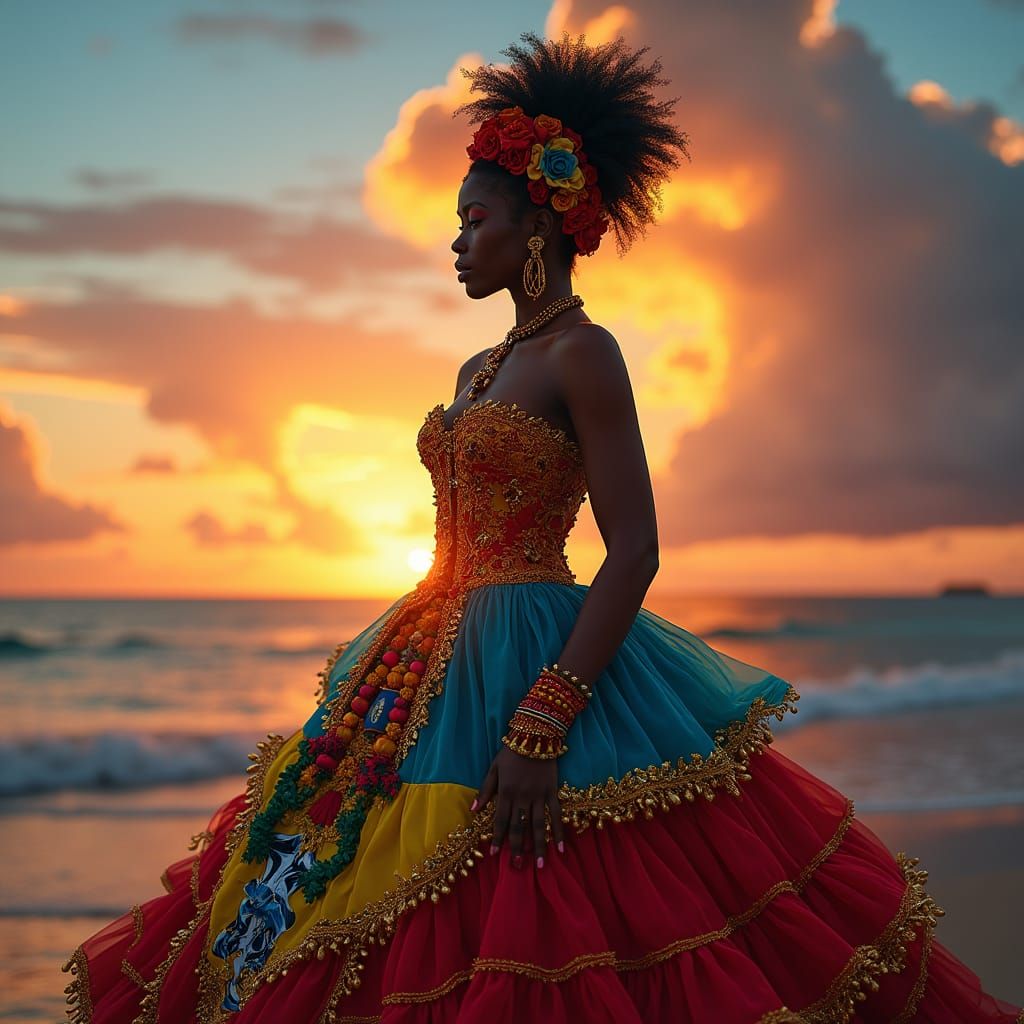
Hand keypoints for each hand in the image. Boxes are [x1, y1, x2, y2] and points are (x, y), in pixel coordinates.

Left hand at [471, 744, 564, 868]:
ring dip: (537, 846)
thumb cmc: (511, 751)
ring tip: (538, 865)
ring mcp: (539, 796)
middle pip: (518, 827)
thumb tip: (474, 811)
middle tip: (517, 867)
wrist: (535, 735)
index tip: (494, 855)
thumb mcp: (493, 768)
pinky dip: (558, 832)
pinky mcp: (552, 792)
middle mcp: (522, 797)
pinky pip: (556, 815)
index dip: (497, 839)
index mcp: (505, 792)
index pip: (500, 821)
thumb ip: (485, 790)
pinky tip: (560, 848)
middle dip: (516, 848)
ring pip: (537, 826)